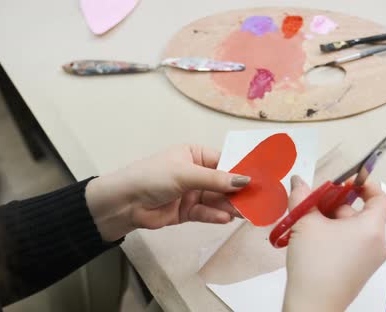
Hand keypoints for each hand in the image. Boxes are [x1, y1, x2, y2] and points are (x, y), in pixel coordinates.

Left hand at [85, 145, 248, 240]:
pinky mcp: (187, 212)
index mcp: (194, 155)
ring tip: (246, 212)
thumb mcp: (185, 174)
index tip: (261, 179)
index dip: (241, 171)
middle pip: (223, 183)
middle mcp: (196, 173)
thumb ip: (216, 179)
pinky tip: (225, 218)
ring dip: (230, 206)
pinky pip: (206, 213)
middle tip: (258, 200)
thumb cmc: (152, 177)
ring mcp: (192, 193)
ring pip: (217, 200)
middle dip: (238, 192)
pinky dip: (215, 216)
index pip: (224, 162)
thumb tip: (245, 180)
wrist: (124, 203)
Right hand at [283, 176, 385, 311]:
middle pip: (361, 213)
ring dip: (333, 220)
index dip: (364, 184)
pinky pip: (352, 245)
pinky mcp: (360, 272)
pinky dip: (336, 236)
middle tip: (313, 202)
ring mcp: (371, 260)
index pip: (379, 198)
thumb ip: (302, 196)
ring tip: (307, 222)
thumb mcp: (305, 222)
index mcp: (372, 228)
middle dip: (336, 204)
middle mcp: (378, 244)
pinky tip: (313, 239)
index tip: (345, 181)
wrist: (313, 305)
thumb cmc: (314, 261)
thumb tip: (298, 180)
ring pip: (354, 230)